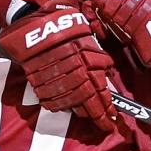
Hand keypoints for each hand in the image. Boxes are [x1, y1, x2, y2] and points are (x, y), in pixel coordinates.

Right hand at [0, 0, 116, 130]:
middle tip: (103, 124)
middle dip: (96, 116)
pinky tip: (67, 106)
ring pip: (70, 105)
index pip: (100, 94)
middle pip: (86, 104)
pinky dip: (60, 106)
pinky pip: (52, 101)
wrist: (38, 27)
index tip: (112, 119)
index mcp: (87, 67)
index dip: (107, 109)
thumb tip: (108, 81)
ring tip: (86, 113)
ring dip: (80, 111)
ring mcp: (54, 82)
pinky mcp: (39, 83)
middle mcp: (72, 76)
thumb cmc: (68, 32)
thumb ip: (100, 64)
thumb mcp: (90, 44)